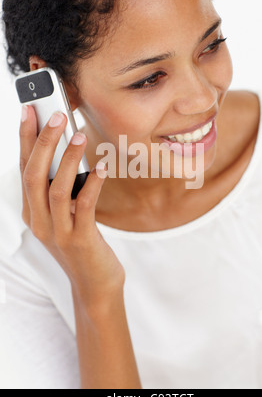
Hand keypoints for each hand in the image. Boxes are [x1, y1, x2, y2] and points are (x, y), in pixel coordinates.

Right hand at [19, 105, 124, 309]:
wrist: (93, 285)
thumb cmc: (81, 244)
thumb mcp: (63, 216)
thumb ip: (61, 190)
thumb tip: (69, 152)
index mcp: (32, 212)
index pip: (23, 169)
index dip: (25, 139)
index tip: (29, 111)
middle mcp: (39, 222)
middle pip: (34, 175)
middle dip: (43, 142)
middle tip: (56, 116)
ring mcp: (58, 233)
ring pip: (56, 189)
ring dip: (68, 160)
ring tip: (79, 136)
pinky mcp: (81, 240)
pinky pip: (84, 206)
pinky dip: (93, 184)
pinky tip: (102, 168)